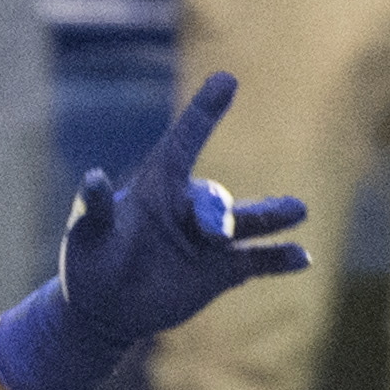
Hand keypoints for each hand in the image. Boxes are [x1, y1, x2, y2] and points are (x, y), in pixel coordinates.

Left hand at [50, 73, 308, 351]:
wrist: (104, 310)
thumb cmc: (90, 262)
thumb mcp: (86, 235)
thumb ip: (94, 208)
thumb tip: (93, 179)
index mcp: (158, 187)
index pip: (185, 141)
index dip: (204, 111)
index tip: (226, 79)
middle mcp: (190, 208)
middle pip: (214, 199)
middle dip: (217, 213)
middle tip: (215, 234)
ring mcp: (210, 240)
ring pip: (249, 221)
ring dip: (274, 215)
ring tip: (299, 210)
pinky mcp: (222, 271)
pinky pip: (257, 261)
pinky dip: (279, 258)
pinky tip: (302, 258)